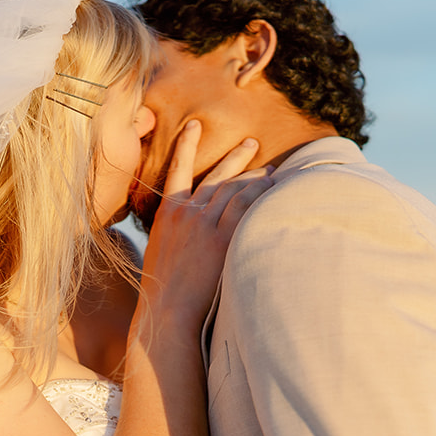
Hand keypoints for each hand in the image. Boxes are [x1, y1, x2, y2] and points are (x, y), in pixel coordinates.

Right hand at [141, 120, 273, 326]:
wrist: (167, 309)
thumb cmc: (163, 290)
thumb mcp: (159, 253)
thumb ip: (174, 235)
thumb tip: (187, 234)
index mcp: (167, 213)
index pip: (178, 169)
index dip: (187, 145)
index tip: (194, 126)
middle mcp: (186, 212)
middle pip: (217, 176)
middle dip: (237, 158)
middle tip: (253, 143)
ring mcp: (205, 224)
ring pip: (235, 189)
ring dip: (255, 176)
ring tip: (272, 170)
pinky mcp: (223, 238)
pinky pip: (246, 207)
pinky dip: (261, 195)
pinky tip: (276, 189)